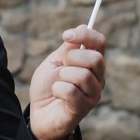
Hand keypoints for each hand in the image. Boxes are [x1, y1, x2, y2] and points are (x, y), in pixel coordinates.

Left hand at [28, 25, 105, 139]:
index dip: (85, 35)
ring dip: (63, 76)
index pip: (100, 42)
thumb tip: (83, 26)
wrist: (39, 113)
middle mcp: (98, 78)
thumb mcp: (54, 62)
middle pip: (95, 59)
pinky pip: (71, 91)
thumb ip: (68, 48)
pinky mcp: (84, 108)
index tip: (66, 35)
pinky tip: (57, 95)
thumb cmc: (47, 87)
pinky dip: (57, 90)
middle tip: (62, 67)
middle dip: (72, 58)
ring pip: (83, 75)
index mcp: (91, 63)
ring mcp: (93, 94)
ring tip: (58, 83)